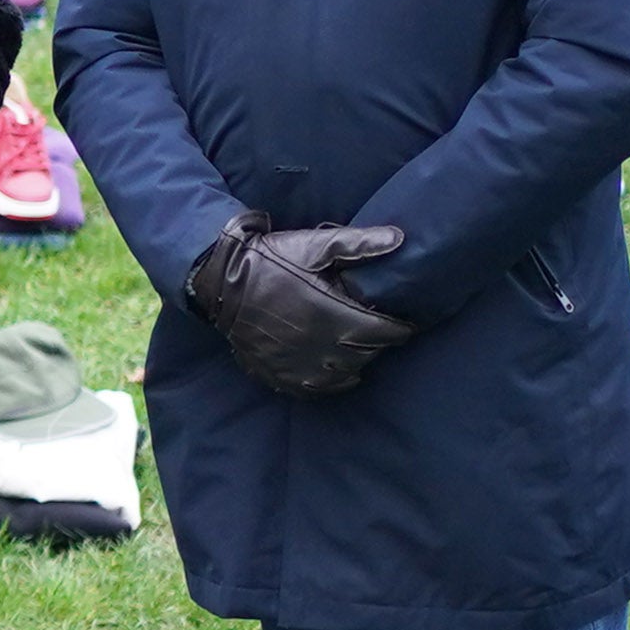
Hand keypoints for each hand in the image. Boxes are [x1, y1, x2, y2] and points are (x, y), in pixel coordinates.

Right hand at [191, 217, 413, 398]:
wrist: (224, 282)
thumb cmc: (273, 260)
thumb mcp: (316, 245)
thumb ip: (359, 244)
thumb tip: (400, 239)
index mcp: (333, 314)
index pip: (382, 331)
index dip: (399, 328)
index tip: (406, 323)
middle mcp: (320, 345)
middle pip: (366, 353)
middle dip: (379, 343)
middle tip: (381, 331)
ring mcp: (300, 364)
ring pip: (345, 373)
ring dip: (359, 362)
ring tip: (362, 348)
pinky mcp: (282, 374)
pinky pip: (318, 389)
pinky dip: (335, 383)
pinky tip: (340, 373)